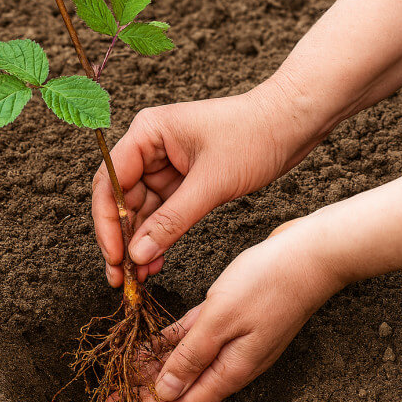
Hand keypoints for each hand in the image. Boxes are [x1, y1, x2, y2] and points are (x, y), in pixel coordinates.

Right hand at [92, 77, 322, 285]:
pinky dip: (159, 237)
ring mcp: (166, 164)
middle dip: (121, 239)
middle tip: (122, 276)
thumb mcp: (212, 183)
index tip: (114, 256)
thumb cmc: (255, 135)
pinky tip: (156, 263)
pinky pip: (162, 213)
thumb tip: (137, 255)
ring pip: (140, 211)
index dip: (107, 223)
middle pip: (120, 199)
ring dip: (140, 243)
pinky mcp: (184, 180)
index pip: (110, 181)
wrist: (294, 123)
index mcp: (147, 132)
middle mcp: (150, 147)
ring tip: (139, 278)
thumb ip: (172, 221)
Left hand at [104, 217, 343, 401]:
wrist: (313, 254)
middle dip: (142, 398)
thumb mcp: (222, 319)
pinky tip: (145, 344)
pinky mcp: (230, 317)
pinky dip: (169, 343)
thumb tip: (166, 392)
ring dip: (150, 371)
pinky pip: (191, 337)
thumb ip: (192, 356)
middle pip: (179, 389)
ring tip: (118, 376)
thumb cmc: (271, 283)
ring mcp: (233, 340)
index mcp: (232, 368)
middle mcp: (232, 361)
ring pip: (182, 363)